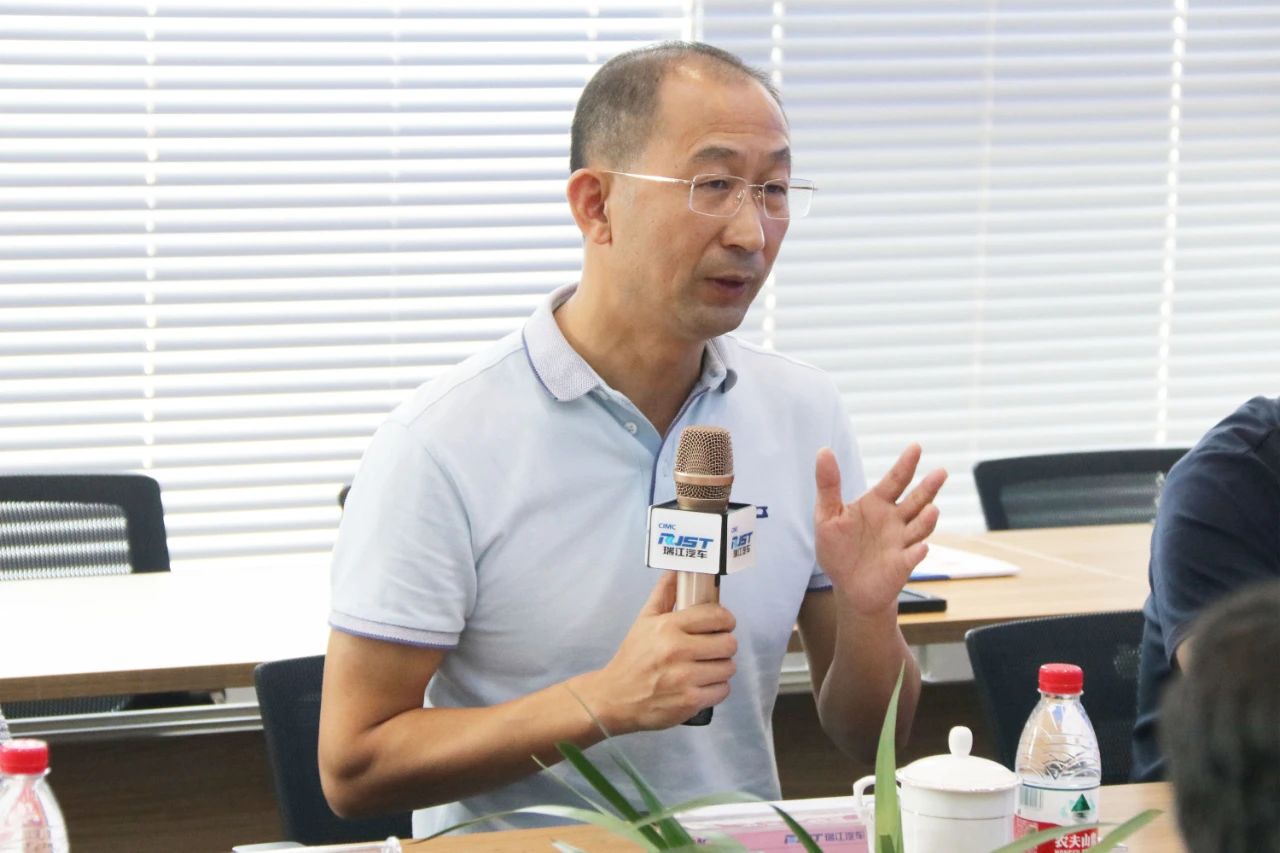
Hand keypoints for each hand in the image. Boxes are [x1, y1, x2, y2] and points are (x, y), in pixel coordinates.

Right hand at [577, 572, 736, 734]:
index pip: (717, 616)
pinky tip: (702, 684)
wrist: (615, 697)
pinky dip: (717, 688)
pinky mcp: (690, 701)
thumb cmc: (632, 658)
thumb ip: (664, 594)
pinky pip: (723, 690)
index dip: (725, 620)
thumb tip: (676, 570)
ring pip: (728, 667)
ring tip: (705, 667)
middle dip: (724, 644)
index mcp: (668, 627)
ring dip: (721, 667)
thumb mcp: (644, 621)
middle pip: (728, 643)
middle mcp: (678, 650)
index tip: (722, 624)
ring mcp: (685, 678)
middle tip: (712, 648)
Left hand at [814, 444, 946, 615]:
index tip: (915, 447)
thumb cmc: (839, 548)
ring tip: (932, 510)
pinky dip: (917, 552)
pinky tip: (920, 547)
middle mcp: (895, 520)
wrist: (848, 586)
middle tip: (941, 473)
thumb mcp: (826, 515)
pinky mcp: (901, 565)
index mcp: (877, 503)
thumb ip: (828, 485)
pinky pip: (912, 557)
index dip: (905, 464)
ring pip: (920, 527)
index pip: (895, 480)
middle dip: (929, 487)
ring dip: (927, 519)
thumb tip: (823, 451)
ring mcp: (902, 542)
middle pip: (917, 500)